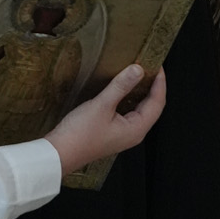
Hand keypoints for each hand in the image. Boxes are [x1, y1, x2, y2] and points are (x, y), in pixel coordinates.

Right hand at [46, 65, 166, 179]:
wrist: (59, 153)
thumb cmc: (79, 134)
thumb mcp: (101, 105)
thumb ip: (121, 86)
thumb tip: (138, 70)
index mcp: (136, 129)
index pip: (157, 103)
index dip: (160, 83)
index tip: (158, 65)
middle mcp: (133, 133)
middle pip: (151, 107)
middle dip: (152, 87)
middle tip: (150, 66)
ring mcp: (122, 134)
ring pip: (139, 109)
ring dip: (140, 92)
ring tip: (137, 74)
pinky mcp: (112, 132)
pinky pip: (127, 112)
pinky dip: (128, 98)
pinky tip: (121, 89)